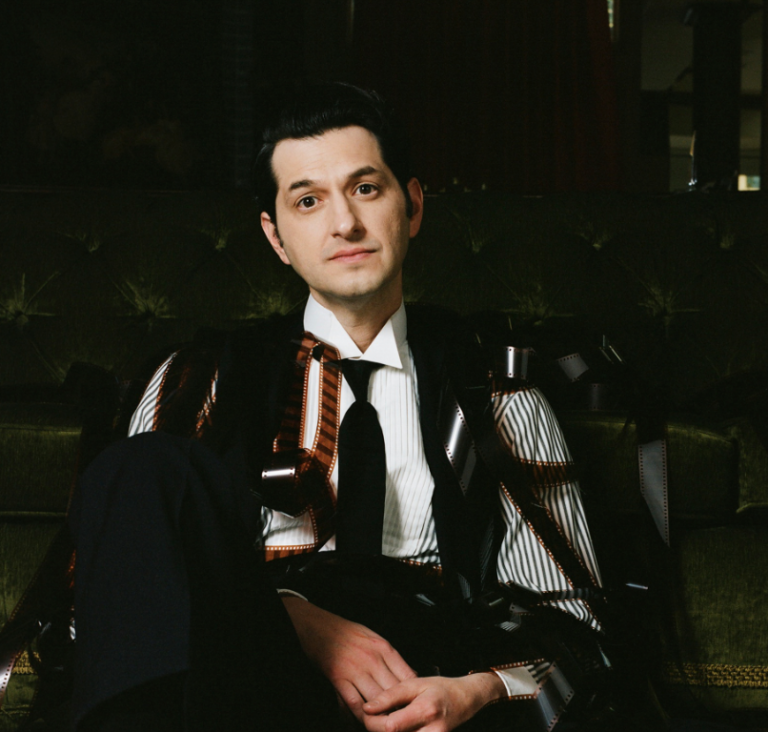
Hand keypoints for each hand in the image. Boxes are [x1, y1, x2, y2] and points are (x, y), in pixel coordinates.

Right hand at [282, 596, 416, 721]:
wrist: (318, 625)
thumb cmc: (346, 632)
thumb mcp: (374, 638)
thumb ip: (391, 657)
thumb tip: (410, 675)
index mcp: (383, 648)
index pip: (408, 676)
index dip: (413, 695)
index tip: (415, 706)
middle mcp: (372, 659)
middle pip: (393, 691)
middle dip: (400, 709)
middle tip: (403, 722)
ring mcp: (355, 669)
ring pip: (375, 701)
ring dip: (381, 717)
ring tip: (385, 726)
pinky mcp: (338, 678)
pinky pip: (353, 703)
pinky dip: (359, 716)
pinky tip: (362, 722)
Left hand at [361, 673, 506, 731]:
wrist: (465, 700)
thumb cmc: (440, 688)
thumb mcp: (415, 683)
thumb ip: (391, 695)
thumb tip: (367, 708)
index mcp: (426, 710)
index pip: (390, 726)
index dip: (372, 722)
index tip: (367, 712)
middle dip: (377, 729)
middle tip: (374, 716)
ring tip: (387, 720)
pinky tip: (398, 726)